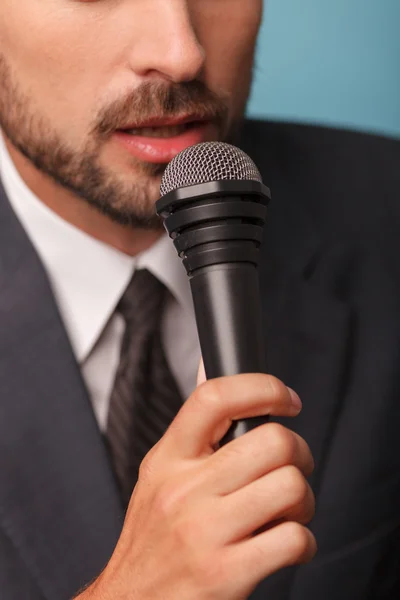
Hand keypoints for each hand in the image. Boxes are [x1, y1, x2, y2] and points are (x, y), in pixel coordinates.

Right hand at [79, 371, 315, 599]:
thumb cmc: (153, 538)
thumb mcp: (159, 474)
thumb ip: (192, 428)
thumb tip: (209, 367)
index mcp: (167, 458)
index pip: (214, 397)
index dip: (262, 387)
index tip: (285, 398)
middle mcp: (183, 490)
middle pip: (273, 441)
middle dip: (299, 452)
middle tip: (291, 466)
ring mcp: (204, 532)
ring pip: (291, 486)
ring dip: (303, 500)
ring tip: (286, 510)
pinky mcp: (226, 574)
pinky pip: (294, 539)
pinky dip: (303, 541)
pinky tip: (284, 543)